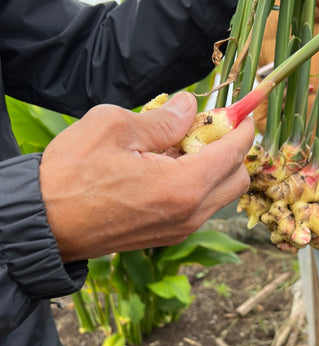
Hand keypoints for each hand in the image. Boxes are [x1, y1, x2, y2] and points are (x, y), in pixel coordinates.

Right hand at [40, 92, 253, 261]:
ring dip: (215, 168)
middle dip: (233, 151)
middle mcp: (190, 214)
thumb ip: (163, 119)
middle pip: (237, 180)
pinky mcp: (169, 235)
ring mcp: (181, 229)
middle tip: (208, 129)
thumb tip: (190, 108)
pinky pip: (201, 208)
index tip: (241, 113)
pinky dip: (199, 185)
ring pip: (221, 196)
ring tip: (181, 148)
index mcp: (183, 186)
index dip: (242, 129)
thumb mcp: (115, 128)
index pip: (233, 154)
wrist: (47, 223)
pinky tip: (170, 169)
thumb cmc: (72, 174)